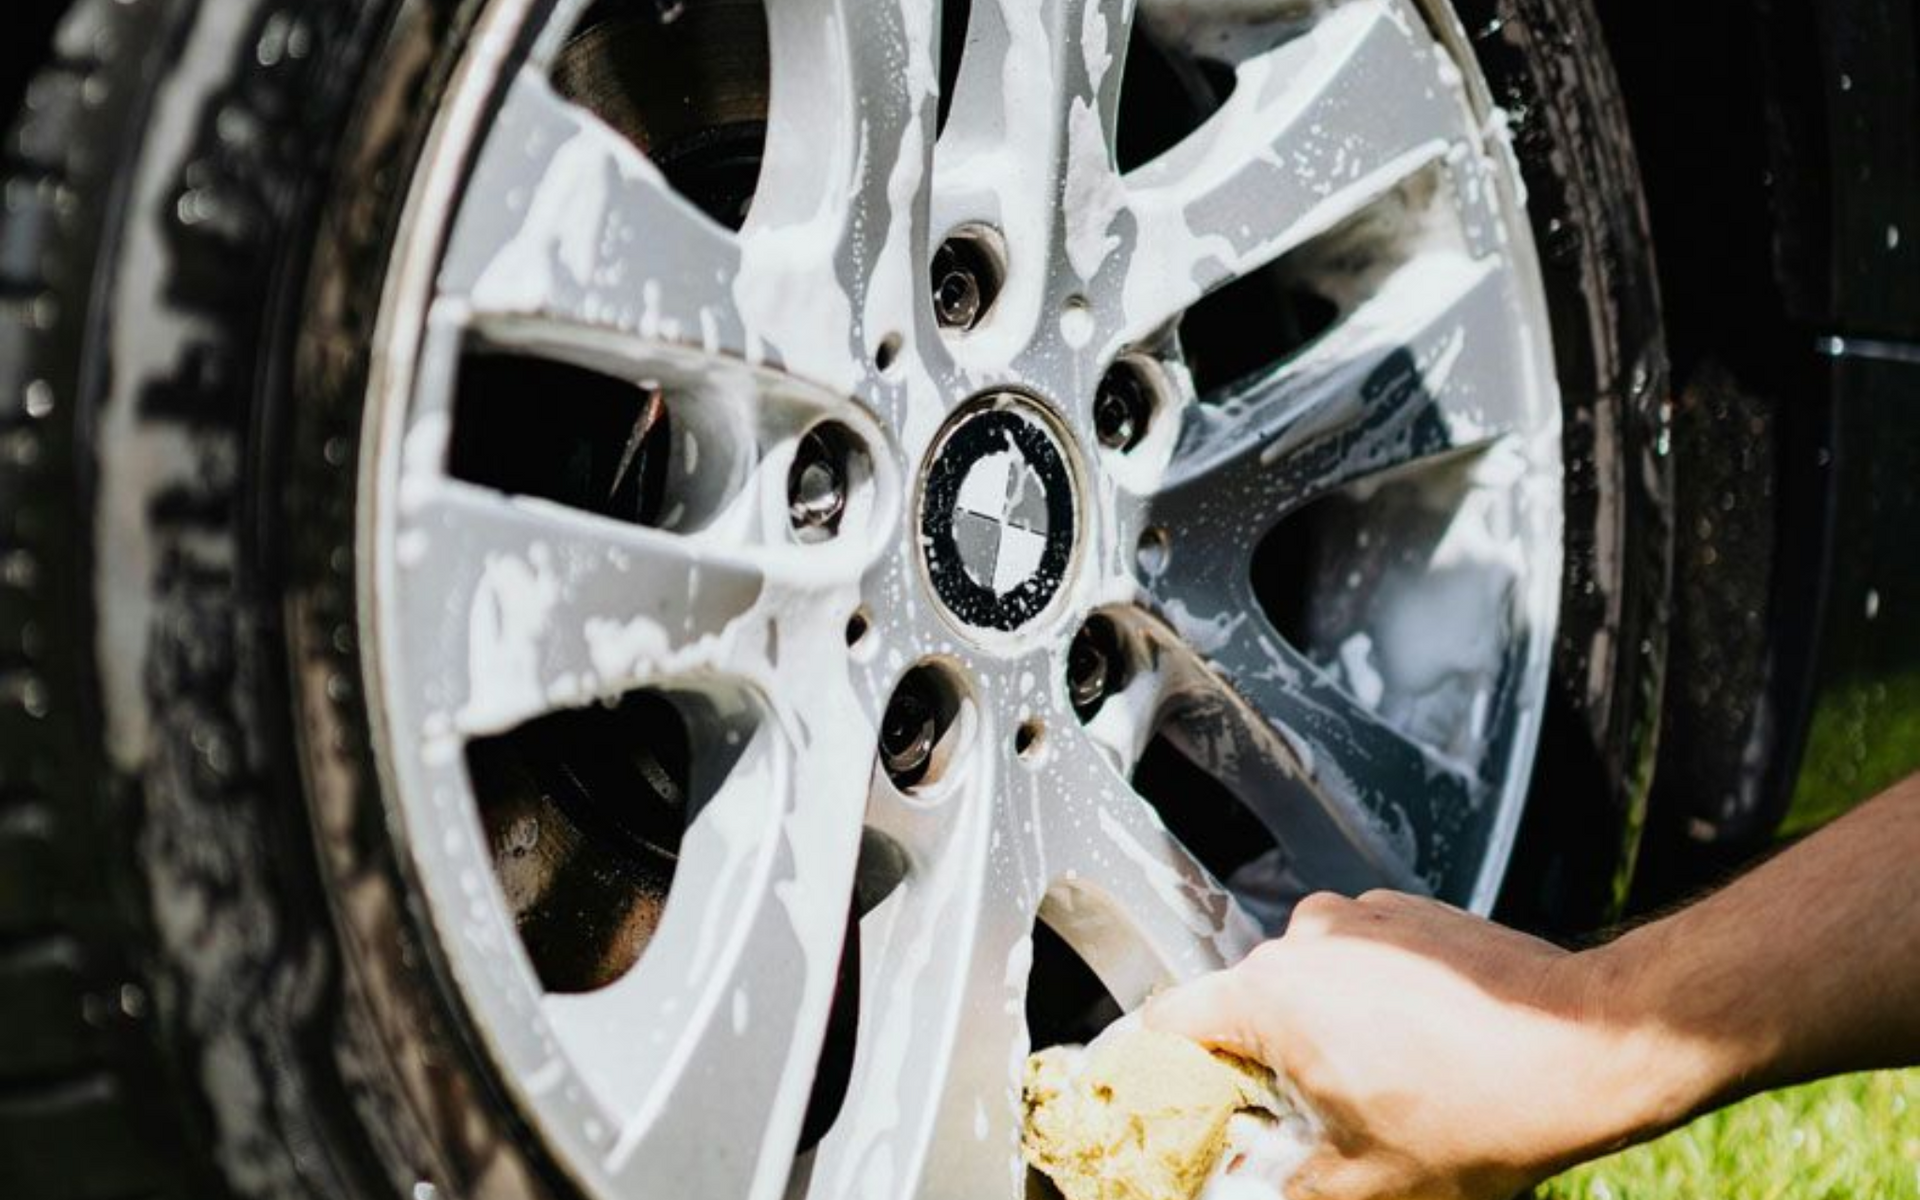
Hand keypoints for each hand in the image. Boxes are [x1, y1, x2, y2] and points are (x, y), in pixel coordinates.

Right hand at [1145, 890, 1650, 1199]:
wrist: (1583, 1045)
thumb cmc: (1481, 1110)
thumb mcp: (1365, 1187)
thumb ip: (1284, 1188)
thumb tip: (1249, 1187)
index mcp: (1270, 998)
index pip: (1169, 1022)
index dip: (1166, 1071)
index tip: (1189, 1106)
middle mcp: (1302, 940)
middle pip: (1241, 1002)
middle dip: (1261, 1060)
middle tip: (1307, 1116)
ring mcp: (1358, 916)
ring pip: (1303, 979)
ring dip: (1319, 1026)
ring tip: (1379, 1080)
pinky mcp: (1406, 912)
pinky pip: (1356, 956)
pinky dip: (1368, 995)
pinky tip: (1418, 1042)